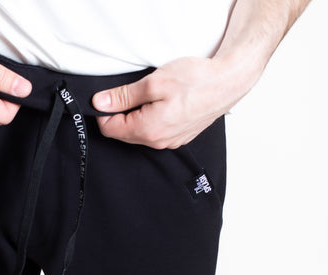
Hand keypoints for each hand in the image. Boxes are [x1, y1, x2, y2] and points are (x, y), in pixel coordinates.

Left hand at [92, 56, 254, 148]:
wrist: (228, 82)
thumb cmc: (196, 80)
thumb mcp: (153, 83)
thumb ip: (123, 96)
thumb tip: (100, 103)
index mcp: (148, 130)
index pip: (110, 129)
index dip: (103, 112)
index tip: (106, 97)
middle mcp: (159, 141)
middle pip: (123, 134)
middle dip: (119, 115)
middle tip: (128, 92)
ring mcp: (171, 141)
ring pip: (140, 133)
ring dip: (136, 116)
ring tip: (148, 95)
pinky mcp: (180, 136)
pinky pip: (155, 132)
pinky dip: (151, 119)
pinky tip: (161, 103)